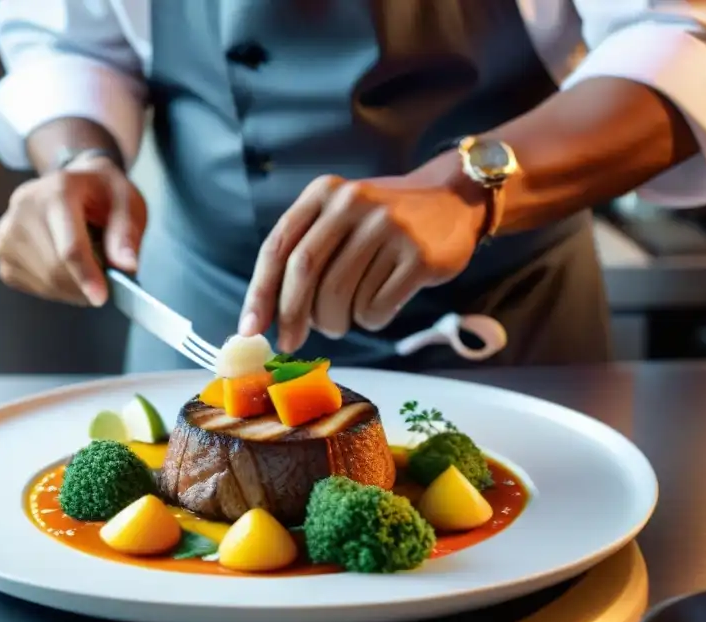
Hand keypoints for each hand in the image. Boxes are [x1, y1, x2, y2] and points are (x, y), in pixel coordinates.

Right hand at [0, 154, 145, 305]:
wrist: (72, 184)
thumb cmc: (101, 194)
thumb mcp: (127, 201)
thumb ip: (128, 232)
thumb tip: (126, 266)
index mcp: (58, 190)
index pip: (69, 245)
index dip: (86, 275)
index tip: (101, 298)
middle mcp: (24, 206)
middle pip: (56, 269)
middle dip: (86, 284)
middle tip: (105, 278)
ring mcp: (7, 230)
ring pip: (45, 282)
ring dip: (74, 288)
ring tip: (85, 265)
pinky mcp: (1, 250)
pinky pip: (34, 286)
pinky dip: (57, 288)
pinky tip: (66, 268)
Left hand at [240, 159, 487, 351]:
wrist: (454, 200)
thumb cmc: (382, 222)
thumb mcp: (340, 216)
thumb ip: (304, 253)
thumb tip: (266, 317)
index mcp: (324, 194)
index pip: (278, 248)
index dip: (260, 292)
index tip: (250, 329)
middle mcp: (353, 204)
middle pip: (305, 273)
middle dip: (292, 315)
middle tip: (290, 343)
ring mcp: (389, 228)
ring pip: (341, 297)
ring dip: (335, 322)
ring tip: (344, 319)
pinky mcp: (418, 256)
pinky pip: (376, 308)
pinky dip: (369, 320)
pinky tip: (378, 306)